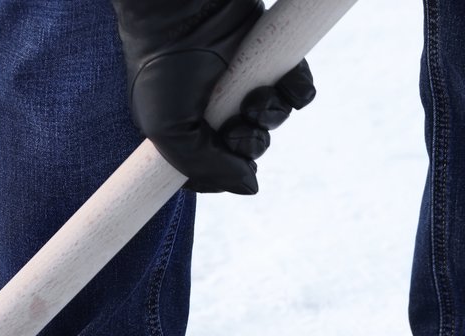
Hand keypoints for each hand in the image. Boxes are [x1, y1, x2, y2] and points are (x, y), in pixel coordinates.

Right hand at [113, 0, 315, 193]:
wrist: (185, 9)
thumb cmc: (165, 70)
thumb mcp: (168, 133)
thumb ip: (207, 169)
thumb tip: (252, 188)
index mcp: (186, 130)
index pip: (214, 171)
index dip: (224, 175)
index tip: (222, 163)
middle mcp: (217, 110)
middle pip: (250, 149)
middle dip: (250, 145)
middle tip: (238, 128)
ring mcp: (246, 85)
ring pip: (275, 121)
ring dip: (271, 117)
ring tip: (256, 98)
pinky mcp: (273, 61)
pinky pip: (299, 93)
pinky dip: (296, 91)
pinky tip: (281, 82)